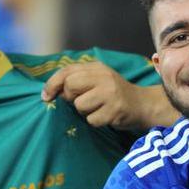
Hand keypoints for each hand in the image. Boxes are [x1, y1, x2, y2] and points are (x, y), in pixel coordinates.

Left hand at [41, 61, 169, 128]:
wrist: (142, 105)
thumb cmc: (114, 94)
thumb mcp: (97, 80)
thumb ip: (77, 80)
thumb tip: (52, 92)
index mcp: (97, 67)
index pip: (66, 71)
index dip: (52, 84)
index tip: (46, 96)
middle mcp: (104, 77)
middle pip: (70, 86)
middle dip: (71, 97)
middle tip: (83, 101)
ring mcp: (110, 93)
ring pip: (79, 105)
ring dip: (84, 112)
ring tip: (98, 108)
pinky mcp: (115, 110)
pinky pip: (91, 119)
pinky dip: (95, 121)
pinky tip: (106, 116)